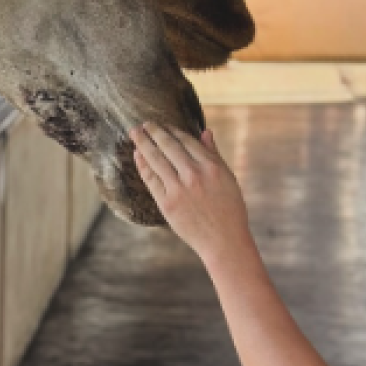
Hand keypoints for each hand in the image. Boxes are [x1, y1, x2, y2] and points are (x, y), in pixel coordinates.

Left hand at [129, 122, 251, 263]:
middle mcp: (194, 175)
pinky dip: (143, 165)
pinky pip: (151, 179)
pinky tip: (138, 155)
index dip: (172, 131)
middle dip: (154, 131)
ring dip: (143, 143)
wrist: (224, 241)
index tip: (164, 125)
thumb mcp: (228, 178)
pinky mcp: (167, 204)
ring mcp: (179, 189)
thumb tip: (205, 131)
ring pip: (156, 159)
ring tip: (135, 133)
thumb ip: (214, 154)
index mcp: (211, 166)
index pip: (187, 141)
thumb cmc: (229, 210)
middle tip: (144, 124)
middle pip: (168, 146)